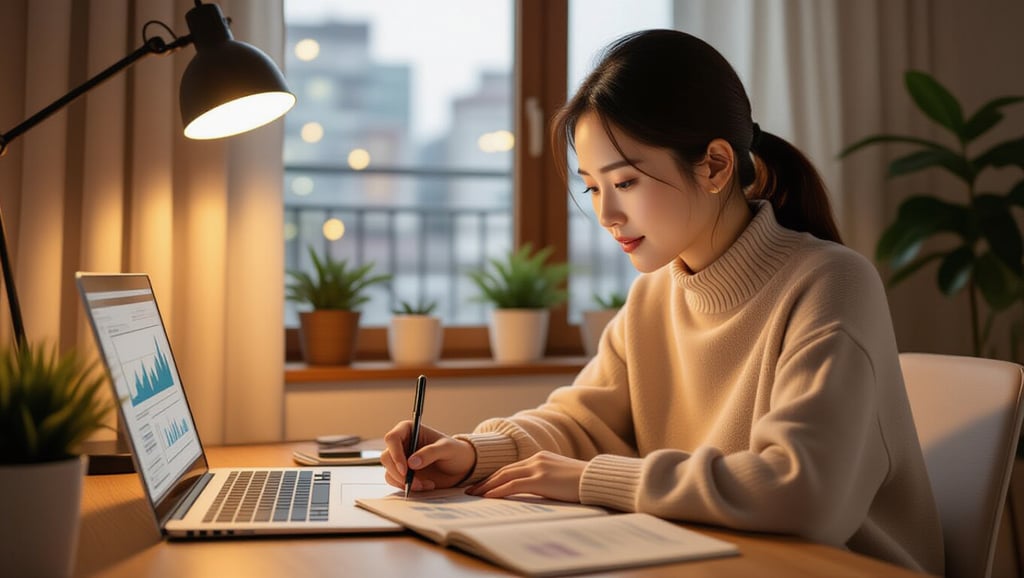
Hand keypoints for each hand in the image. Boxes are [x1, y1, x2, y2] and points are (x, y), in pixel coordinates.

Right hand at [380, 421, 475, 491]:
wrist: (461, 467)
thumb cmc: (455, 451)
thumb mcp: (447, 449)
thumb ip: (430, 453)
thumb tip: (411, 463)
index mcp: (409, 430)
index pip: (392, 438)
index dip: (395, 453)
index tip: (405, 469)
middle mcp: (402, 444)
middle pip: (387, 457)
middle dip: (399, 473)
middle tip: (414, 482)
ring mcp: (401, 459)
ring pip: (389, 471)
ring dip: (404, 482)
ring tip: (425, 484)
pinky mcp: (403, 473)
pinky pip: (395, 481)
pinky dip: (407, 487)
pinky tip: (424, 486)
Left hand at [466, 451, 586, 502]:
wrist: (597, 479)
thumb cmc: (583, 482)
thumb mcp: (561, 477)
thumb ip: (547, 479)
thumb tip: (539, 490)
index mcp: (541, 457)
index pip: (512, 467)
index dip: (495, 476)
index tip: (483, 484)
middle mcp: (536, 459)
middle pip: (504, 470)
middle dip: (486, 481)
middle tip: (471, 490)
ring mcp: (537, 468)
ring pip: (504, 476)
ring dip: (486, 486)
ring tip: (474, 495)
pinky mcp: (540, 480)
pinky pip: (512, 485)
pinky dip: (497, 491)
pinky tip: (488, 497)